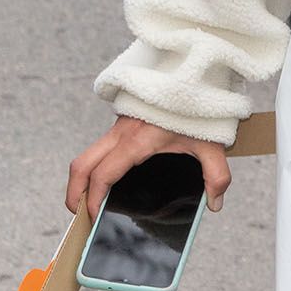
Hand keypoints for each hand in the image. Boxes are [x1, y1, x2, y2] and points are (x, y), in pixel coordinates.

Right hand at [66, 115, 230, 221]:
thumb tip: (215, 204)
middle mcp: (122, 133)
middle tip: (80, 214)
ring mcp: (119, 127)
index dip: (92, 198)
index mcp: (137, 141)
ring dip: (82, 178)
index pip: (103, 174)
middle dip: (74, 192)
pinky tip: (107, 179)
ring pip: (87, 154)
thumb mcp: (212, 144)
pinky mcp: (123, 123)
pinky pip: (99, 147)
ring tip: (89, 201)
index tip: (92, 215)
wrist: (196, 76)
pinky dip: (94, 165)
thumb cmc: (201, 108)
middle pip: (82, 165)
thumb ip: (216, 176)